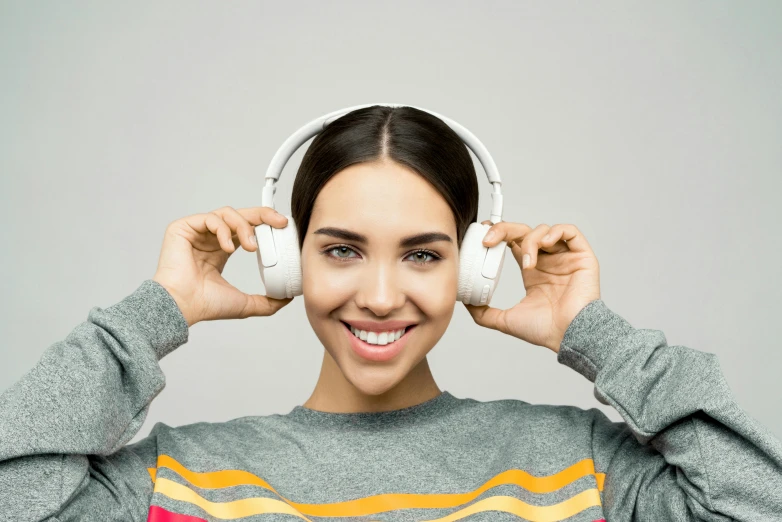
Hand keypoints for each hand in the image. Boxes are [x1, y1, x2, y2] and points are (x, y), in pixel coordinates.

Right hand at [152, 206, 292, 326]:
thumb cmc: (204, 305)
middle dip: (262, 215)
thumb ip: (267, 302)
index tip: (282, 228)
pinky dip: (223, 230)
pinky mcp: (183, 228)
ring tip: (250, 247)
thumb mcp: (245, 303)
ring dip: (244, 227)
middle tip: (279, 223)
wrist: (182, 306)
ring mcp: (196, 232)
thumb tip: (286, 298)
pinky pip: (210, 218)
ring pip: (227, 214)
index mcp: (221, 250)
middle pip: (240, 215)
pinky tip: (227, 248)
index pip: (246, 228)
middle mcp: (209, 238)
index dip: (265, 224)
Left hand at [464, 221, 600, 352]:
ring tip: (528, 264)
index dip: (499, 234)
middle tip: (490, 239)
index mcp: (532, 270)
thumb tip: (466, 304)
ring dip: (530, 241)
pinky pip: (570, 231)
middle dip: (504, 230)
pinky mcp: (581, 256)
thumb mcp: (506, 320)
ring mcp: (565, 257)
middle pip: (524, 231)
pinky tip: (545, 245)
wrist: (568, 336)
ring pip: (544, 230)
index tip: (483, 235)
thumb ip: (484, 312)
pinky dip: (554, 232)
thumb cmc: (545, 330)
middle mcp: (548, 260)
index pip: (513, 242)